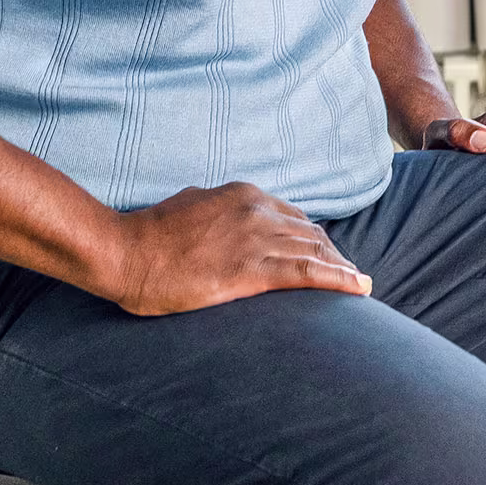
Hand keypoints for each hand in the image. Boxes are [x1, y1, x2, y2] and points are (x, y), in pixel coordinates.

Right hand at [98, 182, 375, 315]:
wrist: (124, 252)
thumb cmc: (147, 237)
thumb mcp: (188, 209)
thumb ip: (214, 213)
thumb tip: (221, 224)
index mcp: (241, 195)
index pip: (292, 216)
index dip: (313, 238)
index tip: (326, 254)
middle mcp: (255, 211)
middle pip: (310, 233)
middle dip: (334, 255)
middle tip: (351, 275)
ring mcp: (255, 239)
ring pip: (315, 252)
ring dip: (343, 269)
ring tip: (361, 285)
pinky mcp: (250, 269)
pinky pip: (307, 273)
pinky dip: (338, 280)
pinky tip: (358, 289)